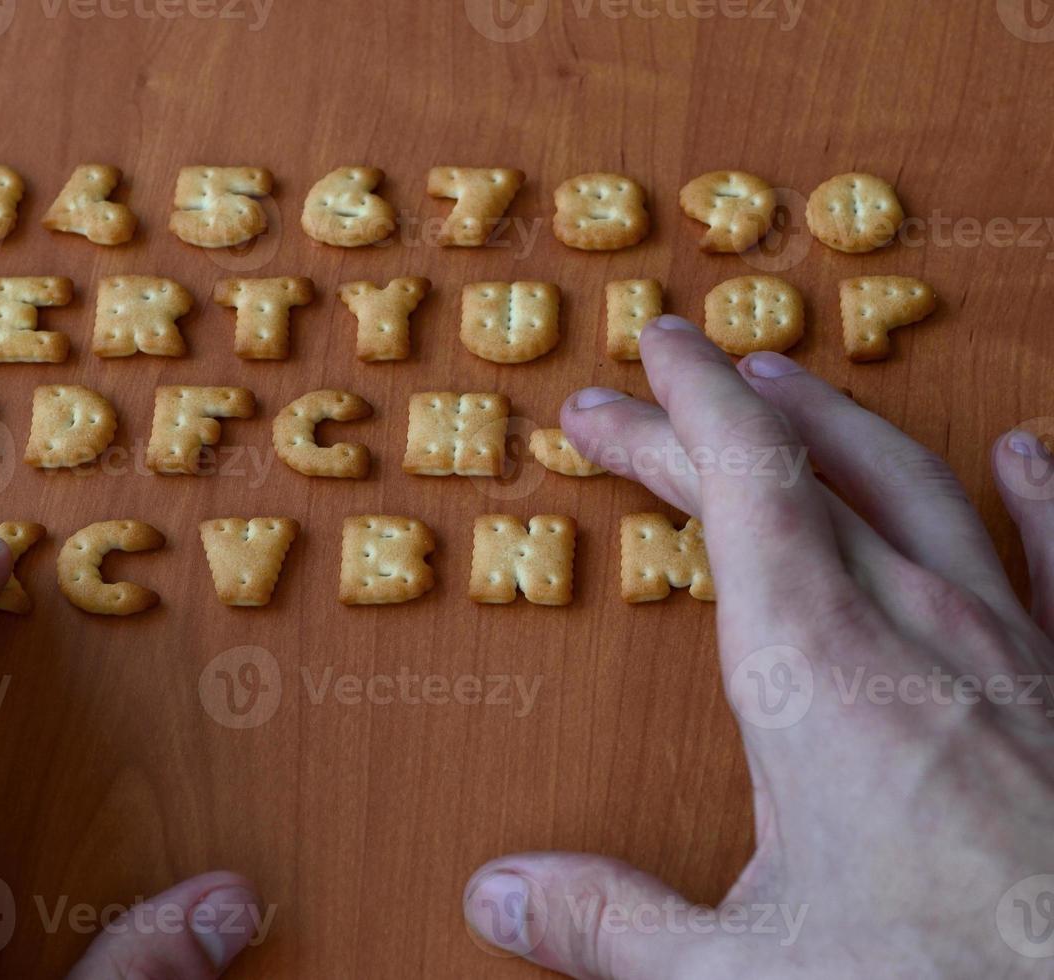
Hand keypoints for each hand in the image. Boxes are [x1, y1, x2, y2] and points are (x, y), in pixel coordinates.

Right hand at [464, 316, 1053, 977]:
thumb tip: (502, 895)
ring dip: (842, 426)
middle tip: (649, 391)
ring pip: (917, 489)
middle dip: (715, 418)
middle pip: (803, 474)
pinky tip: (1024, 456)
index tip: (654, 353)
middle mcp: (918, 633)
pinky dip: (1037, 495)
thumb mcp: (741, 976)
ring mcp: (1012, 653)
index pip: (741, 481)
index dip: (687, 406)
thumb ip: (610, 920)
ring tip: (791, 383)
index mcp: (816, 671)